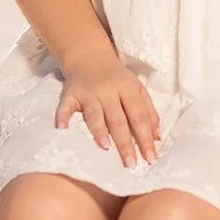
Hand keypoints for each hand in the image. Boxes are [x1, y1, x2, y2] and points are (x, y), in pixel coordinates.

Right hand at [55, 45, 161, 167]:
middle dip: (125, 143)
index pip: (139, 116)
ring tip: (105, 147)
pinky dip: (63, 116)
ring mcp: (88, 92)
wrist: (90, 56)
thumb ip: (149, 112)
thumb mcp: (137, 89)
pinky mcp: (70, 93)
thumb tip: (157, 138)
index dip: (145, 138)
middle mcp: (108, 90)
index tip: (150, 158)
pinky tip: (62, 129)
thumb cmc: (117, 78)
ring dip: (99, 130)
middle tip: (130, 164)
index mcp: (128, 88)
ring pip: (95, 113)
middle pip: (118, 119)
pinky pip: (66, 106)